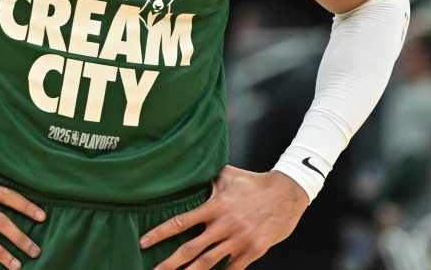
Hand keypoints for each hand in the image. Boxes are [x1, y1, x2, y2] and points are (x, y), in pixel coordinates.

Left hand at [142, 166, 308, 269]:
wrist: (287, 193)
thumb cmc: (255, 183)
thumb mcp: (228, 175)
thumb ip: (207, 177)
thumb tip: (188, 171)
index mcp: (215, 206)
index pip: (181, 221)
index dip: (160, 233)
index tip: (144, 243)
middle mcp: (224, 225)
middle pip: (191, 249)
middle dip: (170, 263)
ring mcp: (239, 240)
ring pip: (210, 263)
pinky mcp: (254, 250)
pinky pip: (233, 269)